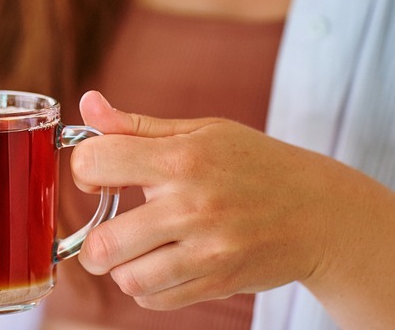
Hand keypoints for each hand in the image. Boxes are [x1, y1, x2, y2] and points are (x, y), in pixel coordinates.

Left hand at [73, 91, 348, 309]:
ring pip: (125, 278)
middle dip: (92, 241)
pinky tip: (160, 265)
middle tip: (106, 232)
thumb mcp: (200, 130)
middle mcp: (191, 206)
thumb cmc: (254, 164)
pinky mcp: (217, 282)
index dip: (84, 168)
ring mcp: (206, 250)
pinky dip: (146, 287)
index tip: (98, 175)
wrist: (320, 212)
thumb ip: (136, 124)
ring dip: (121, 267)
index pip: (96, 161)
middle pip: (102, 242)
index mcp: (181, 157)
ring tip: (137, 251)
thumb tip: (88, 104)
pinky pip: (153, 299)